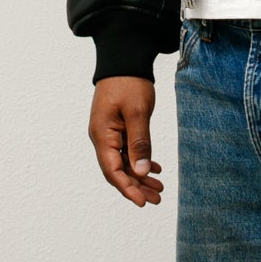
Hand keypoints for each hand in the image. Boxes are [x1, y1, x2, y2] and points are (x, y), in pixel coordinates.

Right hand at [89, 77, 163, 205]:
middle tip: (157, 199)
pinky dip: (140, 161)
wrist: (123, 59)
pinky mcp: (116, 128)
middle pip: (117, 170)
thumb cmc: (129, 83)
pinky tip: (155, 168)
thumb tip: (140, 171)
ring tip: (158, 188)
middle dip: (136, 186)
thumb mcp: (137, 113)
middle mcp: (102, 137)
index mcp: (102, 135)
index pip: (112, 170)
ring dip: (140, 175)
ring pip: (123, 162)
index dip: (127, 188)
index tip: (142, 202)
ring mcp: (108, 133)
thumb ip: (139, 143)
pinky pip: (126, 151)